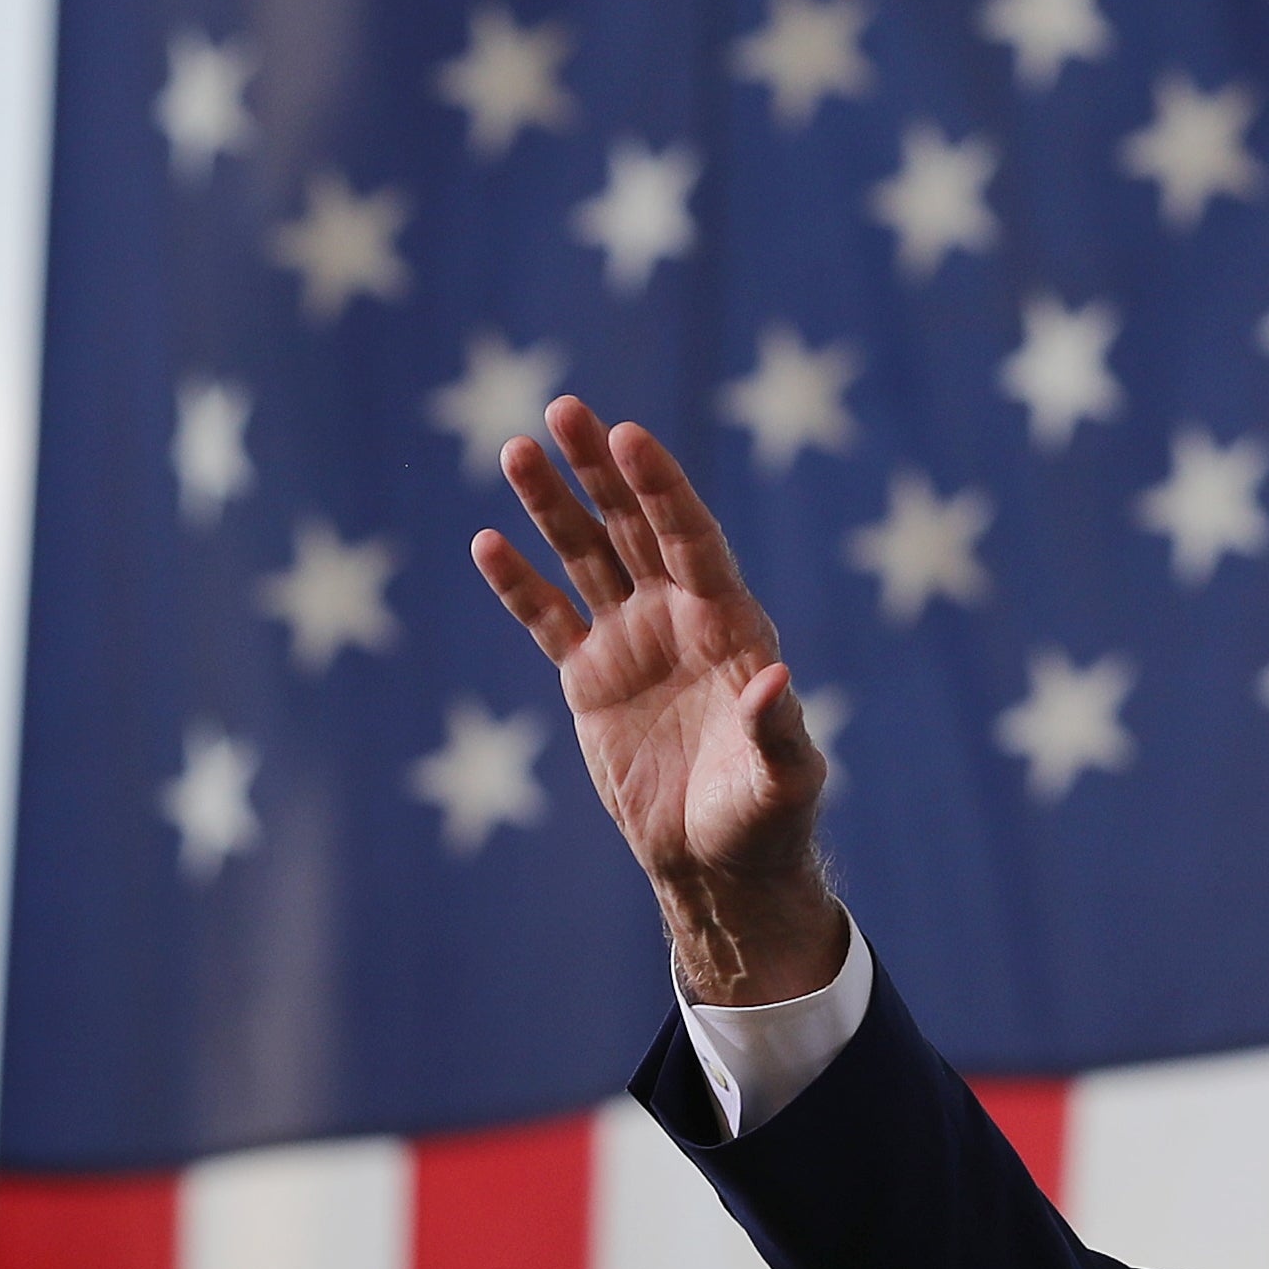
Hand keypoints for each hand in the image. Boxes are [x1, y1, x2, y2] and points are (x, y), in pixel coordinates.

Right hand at [471, 399, 848, 1001]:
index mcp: (730, 625)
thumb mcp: (780, 781)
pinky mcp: (591, 678)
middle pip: (634, 527)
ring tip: (516, 448)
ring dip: (552, 506)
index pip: (691, 538)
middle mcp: (679, 618)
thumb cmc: (763, 818)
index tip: (630, 436)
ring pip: (586, 557)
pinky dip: (519, 585)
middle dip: (601, 469)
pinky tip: (487, 542)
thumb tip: (776, 679)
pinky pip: (548, 619)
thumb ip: (776, 730)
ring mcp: (632, 642)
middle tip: (565, 408)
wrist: (717, 861)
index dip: (661, 488)